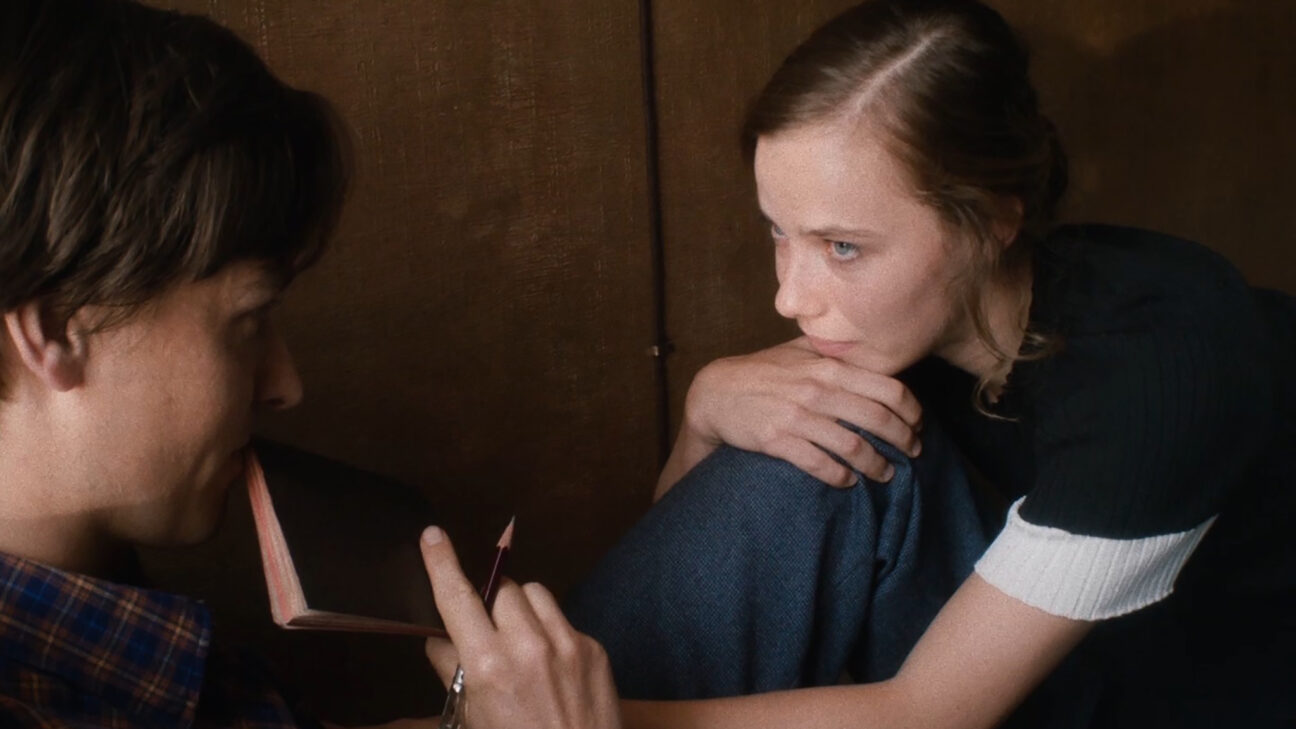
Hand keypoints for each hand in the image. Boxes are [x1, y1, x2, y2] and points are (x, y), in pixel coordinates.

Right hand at [419, 526, 622, 728]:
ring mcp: (568, 643)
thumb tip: (438, 637)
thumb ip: (452, 670)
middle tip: (486, 628)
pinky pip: (564, 620)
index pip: (457, 597)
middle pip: (500, 588)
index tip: (433, 536)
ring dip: (521, 608)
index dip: (441, 562)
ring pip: (535, 594)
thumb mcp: (471, 717)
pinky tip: (550, 666)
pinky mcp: (595, 648)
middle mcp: (529, 646)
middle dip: (489, 600)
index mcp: (489, 665)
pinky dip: (551, 633)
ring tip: (520, 645)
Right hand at [672, 337, 921, 490]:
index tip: (919, 424)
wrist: (715, 393)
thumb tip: (871, 354)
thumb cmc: (762, 372)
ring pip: (854, 446)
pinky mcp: (777, 439)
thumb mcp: (798, 352)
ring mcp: (797, 416)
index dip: (912, 411)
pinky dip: (840, 476)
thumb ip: (834, 352)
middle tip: (913, 453)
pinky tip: (848, 481)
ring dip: (877, 464)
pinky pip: (819, 463)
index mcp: (828, 367)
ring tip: (886, 473)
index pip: (888, 388)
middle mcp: (817, 389)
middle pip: (878, 419)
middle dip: (903, 440)